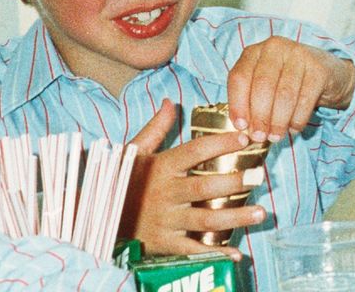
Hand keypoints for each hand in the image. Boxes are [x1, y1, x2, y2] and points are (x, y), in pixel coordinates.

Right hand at [120, 100, 265, 256]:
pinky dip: (214, 252)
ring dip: (234, 217)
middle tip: (259, 176)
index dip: (220, 144)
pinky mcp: (164, 243)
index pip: (195, 151)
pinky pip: (193, 249)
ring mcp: (166, 219)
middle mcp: (166, 193)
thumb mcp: (132, 152)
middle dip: (234, 182)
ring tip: (260, 212)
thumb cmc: (118, 181)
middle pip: (204, 187)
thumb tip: (170, 102)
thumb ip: (155, 128)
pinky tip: (235, 252)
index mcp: (161, 167)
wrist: (94, 217)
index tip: (245, 138)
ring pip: (205, 219)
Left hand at [227, 35, 354, 142]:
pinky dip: (297, 119)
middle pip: (262, 86)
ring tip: (276, 136)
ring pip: (284, 94)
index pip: (239, 77)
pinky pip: (305, 99)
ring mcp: (299, 55)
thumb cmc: (288, 83)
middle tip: (260, 137)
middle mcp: (275, 48)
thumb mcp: (265, 87)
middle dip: (259, 116)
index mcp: (255, 52)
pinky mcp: (318, 69)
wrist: (328, 74)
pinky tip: (293, 128)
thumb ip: (251, 103)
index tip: (241, 126)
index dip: (237, 104)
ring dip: (278, 121)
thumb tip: (243, 129)